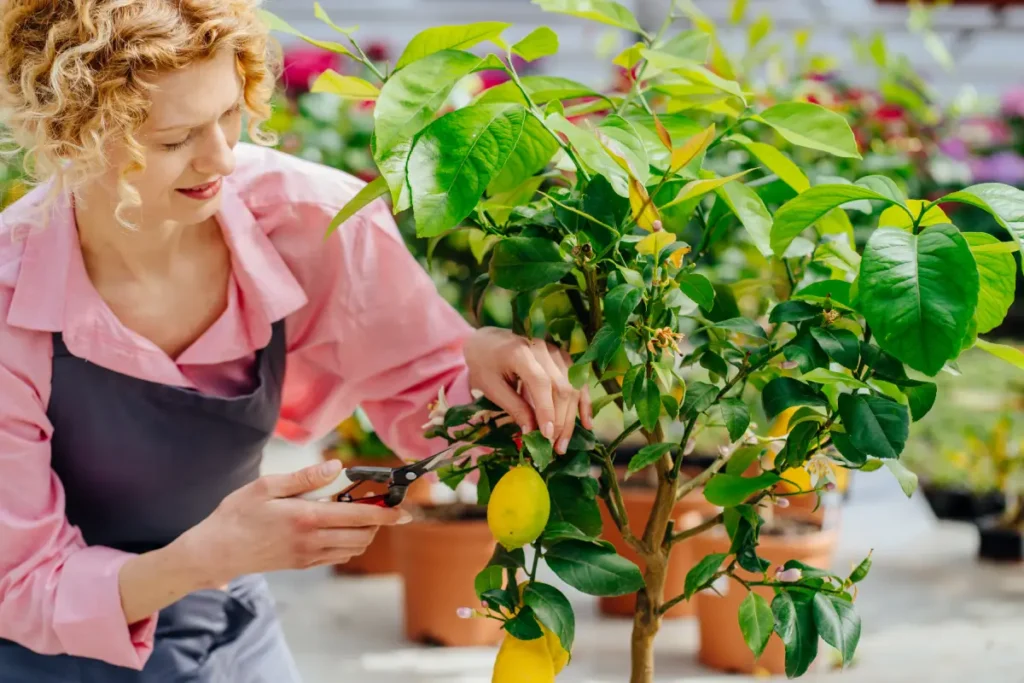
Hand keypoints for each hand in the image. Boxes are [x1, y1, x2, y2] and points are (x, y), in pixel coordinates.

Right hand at [177, 461, 410, 586]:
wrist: (216, 551)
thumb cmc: (237, 514)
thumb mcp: (267, 486)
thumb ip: (305, 477)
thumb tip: (336, 466)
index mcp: (307, 518)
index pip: (359, 517)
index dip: (386, 514)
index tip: (404, 510)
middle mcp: (312, 541)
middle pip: (363, 536)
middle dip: (378, 522)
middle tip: (378, 503)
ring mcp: (308, 556)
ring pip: (353, 548)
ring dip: (364, 532)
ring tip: (358, 512)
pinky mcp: (303, 564)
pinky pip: (338, 556)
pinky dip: (349, 543)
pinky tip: (340, 527)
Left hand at [464, 327, 592, 454]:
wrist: (487, 340)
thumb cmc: (484, 364)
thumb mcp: (491, 387)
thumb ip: (514, 407)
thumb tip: (531, 433)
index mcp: (520, 352)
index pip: (540, 383)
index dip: (546, 410)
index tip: (547, 436)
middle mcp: (542, 349)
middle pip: (561, 387)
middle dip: (561, 420)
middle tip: (555, 447)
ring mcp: (556, 351)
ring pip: (572, 387)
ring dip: (571, 417)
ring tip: (564, 444)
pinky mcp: (563, 357)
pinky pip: (578, 382)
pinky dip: (583, 403)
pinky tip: (587, 424)